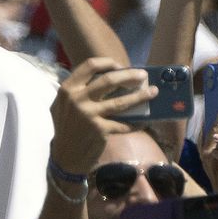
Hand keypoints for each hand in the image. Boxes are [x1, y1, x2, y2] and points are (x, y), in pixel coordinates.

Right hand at [49, 57, 156, 173]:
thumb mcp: (64, 105)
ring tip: (153, 92)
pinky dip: (136, 123)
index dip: (108, 62)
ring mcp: (89, 115)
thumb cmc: (66, 127)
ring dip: (140, 96)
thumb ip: (78, 90)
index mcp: (67, 89)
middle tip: (143, 75)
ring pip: (121, 101)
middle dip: (129, 75)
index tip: (120, 65)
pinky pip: (124, 124)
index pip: (89, 65)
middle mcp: (77, 99)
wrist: (64, 156)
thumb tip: (109, 77)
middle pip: (109, 80)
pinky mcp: (100, 130)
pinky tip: (144, 121)